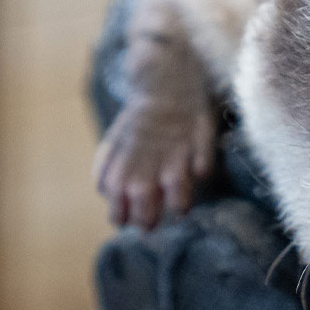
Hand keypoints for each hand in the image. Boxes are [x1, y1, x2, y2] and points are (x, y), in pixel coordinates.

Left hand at [92, 97, 216, 228]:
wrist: (163, 86)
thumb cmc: (139, 125)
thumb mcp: (111, 147)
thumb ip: (106, 173)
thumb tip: (107, 195)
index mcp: (120, 167)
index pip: (117, 209)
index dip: (124, 217)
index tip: (131, 217)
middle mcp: (143, 163)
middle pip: (144, 206)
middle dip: (148, 220)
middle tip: (153, 222)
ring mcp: (172, 152)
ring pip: (174, 191)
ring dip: (177, 205)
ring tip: (180, 210)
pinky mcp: (198, 140)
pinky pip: (202, 165)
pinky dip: (201, 169)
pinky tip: (199, 172)